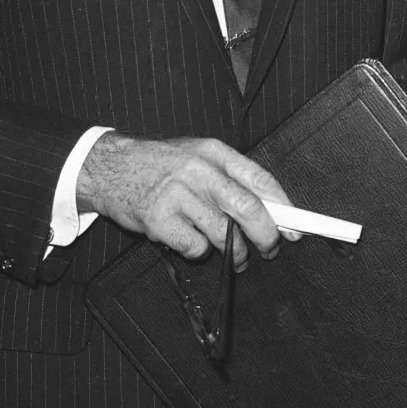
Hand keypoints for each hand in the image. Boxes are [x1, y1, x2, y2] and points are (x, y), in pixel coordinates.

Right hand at [76, 133, 295, 268]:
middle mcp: (199, 170)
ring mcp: (179, 195)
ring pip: (224, 235)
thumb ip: (230, 177)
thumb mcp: (198, 156)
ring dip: (235, 253)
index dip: (282, 206)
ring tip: (233, 256)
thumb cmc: (161, 165)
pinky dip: (200, 252)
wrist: (110, 168)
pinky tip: (192, 242)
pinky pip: (195, 247)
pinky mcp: (159, 219)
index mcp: (214, 151)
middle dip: (266, 236)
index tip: (296, 227)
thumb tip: (270, 207)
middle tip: (270, 249)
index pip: (260, 178)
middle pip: (248, 209)